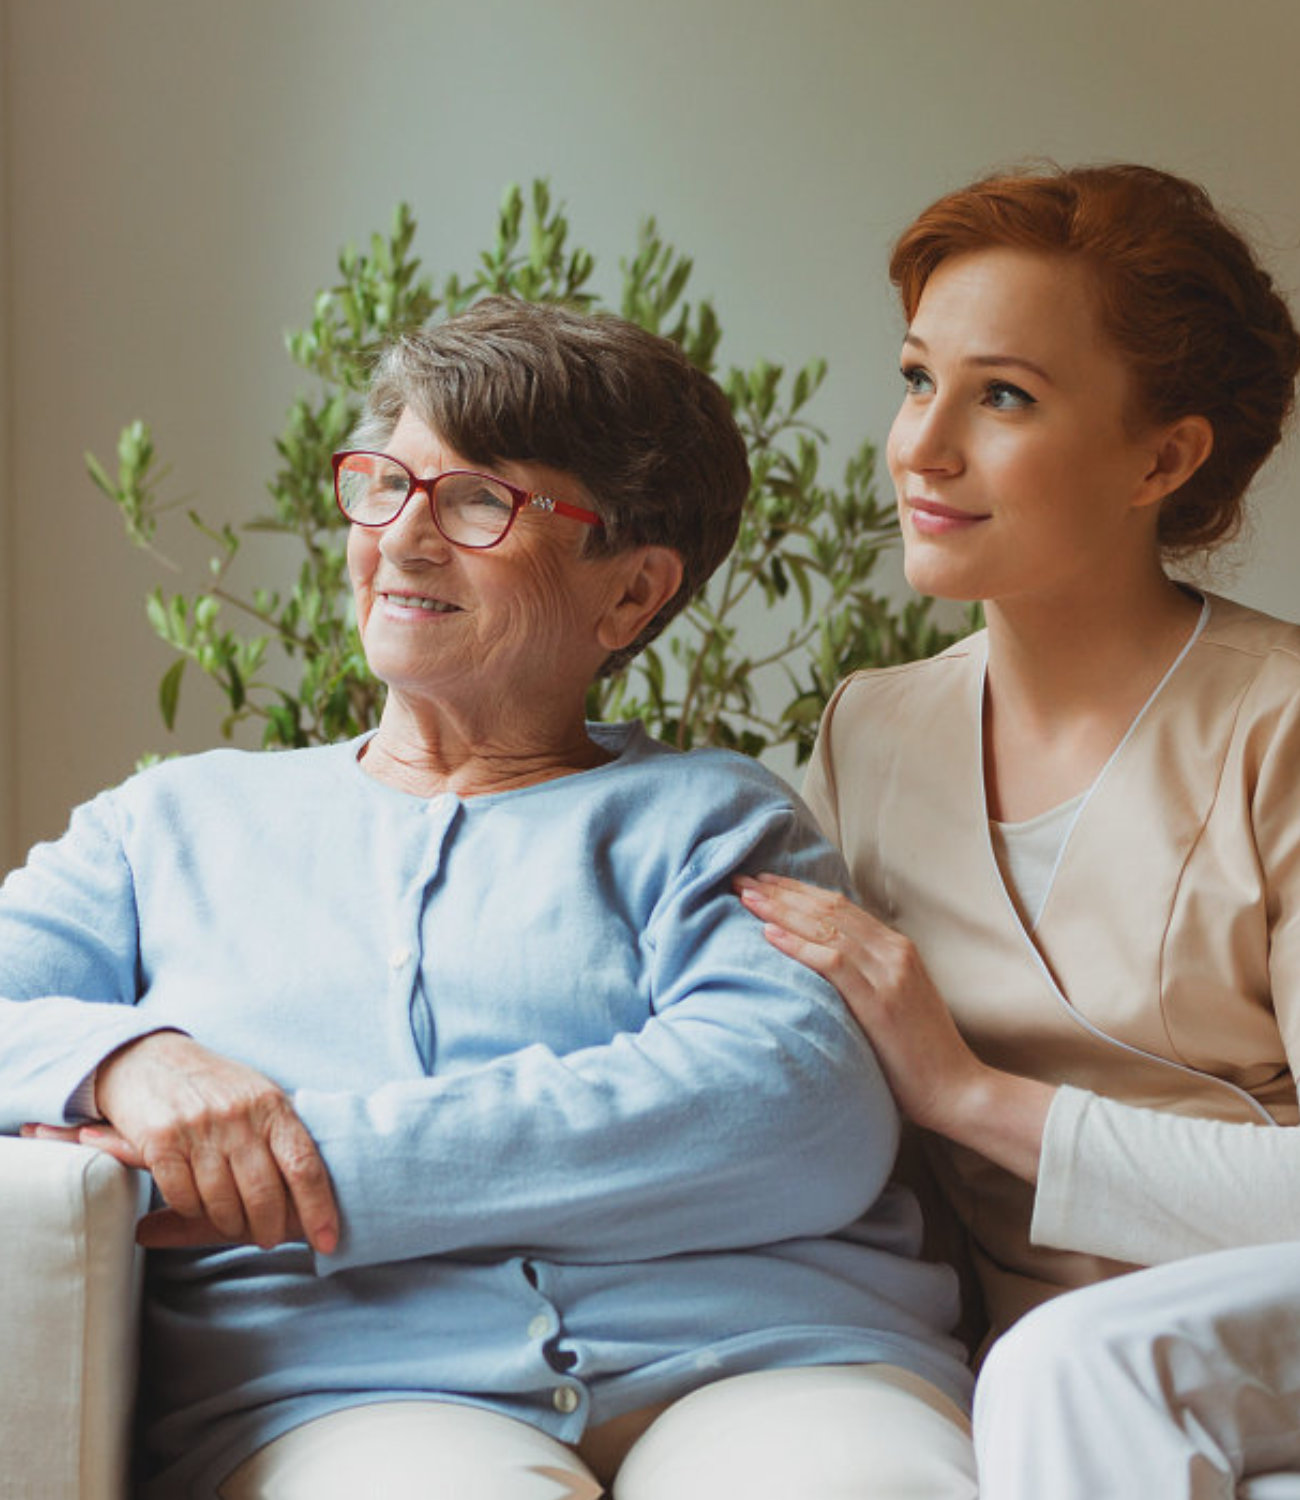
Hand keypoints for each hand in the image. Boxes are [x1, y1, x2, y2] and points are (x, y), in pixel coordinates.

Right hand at [80, 1031, 337, 1252]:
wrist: (149, 1058)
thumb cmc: (214, 1087)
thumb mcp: (257, 1097)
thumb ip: (280, 1135)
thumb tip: (314, 1192)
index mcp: (272, 1106)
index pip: (305, 1165)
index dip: (319, 1208)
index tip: (327, 1240)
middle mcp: (239, 1116)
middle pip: (264, 1193)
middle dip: (270, 1227)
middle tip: (269, 1238)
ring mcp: (199, 1128)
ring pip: (223, 1203)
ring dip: (230, 1224)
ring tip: (233, 1224)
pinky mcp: (161, 1142)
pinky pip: (183, 1198)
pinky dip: (192, 1211)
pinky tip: (197, 1204)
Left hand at [735, 874, 1054, 1181]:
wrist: (956, 1090)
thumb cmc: (919, 1054)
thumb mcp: (895, 1001)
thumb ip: (866, 976)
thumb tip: (822, 964)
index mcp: (897, 947)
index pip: (839, 906)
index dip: (798, 890)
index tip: (763, 882)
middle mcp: (894, 951)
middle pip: (828, 908)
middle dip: (781, 892)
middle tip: (741, 879)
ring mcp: (889, 974)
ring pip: (827, 927)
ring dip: (781, 910)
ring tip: (746, 898)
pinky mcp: (880, 1002)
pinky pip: (833, 962)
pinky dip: (799, 945)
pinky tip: (769, 935)